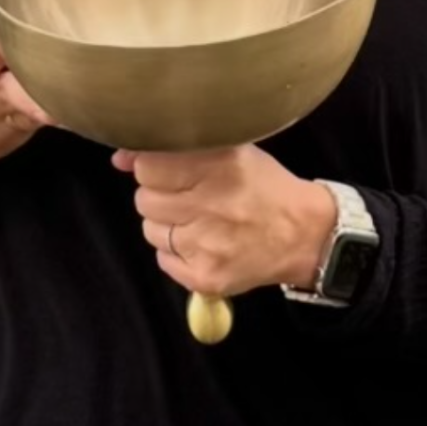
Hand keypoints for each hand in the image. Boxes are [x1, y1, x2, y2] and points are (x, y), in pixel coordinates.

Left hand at [113, 144, 335, 298]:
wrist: (304, 235)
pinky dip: (176, 252)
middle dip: (160, 195)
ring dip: (167, 223)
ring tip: (199, 219)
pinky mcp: (206, 277)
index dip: (153, 166)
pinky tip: (202, 242)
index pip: (148, 166)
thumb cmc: (264, 186)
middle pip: (145, 199)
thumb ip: (178, 148)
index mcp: (219, 167)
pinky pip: (163, 260)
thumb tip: (121, 157)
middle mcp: (211, 206)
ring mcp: (206, 245)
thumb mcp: (232, 151)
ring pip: (150, 230)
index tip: (165, 169)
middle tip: (188, 195)